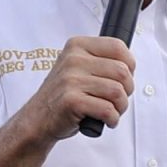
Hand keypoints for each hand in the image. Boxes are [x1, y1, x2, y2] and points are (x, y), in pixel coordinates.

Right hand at [14, 36, 135, 141]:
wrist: (37, 118)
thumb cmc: (62, 95)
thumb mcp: (77, 67)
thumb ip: (100, 60)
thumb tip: (129, 65)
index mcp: (77, 46)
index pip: (118, 46)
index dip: (129, 65)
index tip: (125, 77)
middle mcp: (73, 59)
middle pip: (122, 71)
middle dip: (127, 90)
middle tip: (118, 99)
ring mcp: (71, 80)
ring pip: (117, 91)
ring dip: (121, 107)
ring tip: (112, 111)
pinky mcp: (72, 101)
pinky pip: (108, 109)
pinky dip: (112, 119)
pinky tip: (106, 120)